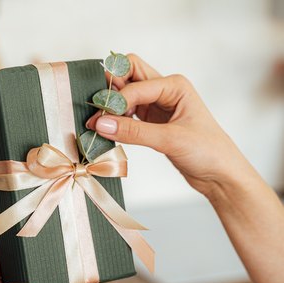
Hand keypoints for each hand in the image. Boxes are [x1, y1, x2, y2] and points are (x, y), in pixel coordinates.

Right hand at [86, 54, 254, 196]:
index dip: (115, 101)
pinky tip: (110, 130)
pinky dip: (117, 119)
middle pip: (129, 74)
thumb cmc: (208, 151)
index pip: (134, 85)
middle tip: (96, 108)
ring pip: (126, 93)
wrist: (220, 173)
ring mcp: (157, 105)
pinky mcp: (151, 122)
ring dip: (112, 104)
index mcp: (174, 85)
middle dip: (111, 87)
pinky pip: (128, 113)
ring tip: (99, 123)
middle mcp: (164, 90)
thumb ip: (134, 132)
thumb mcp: (171, 139)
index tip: (98, 120)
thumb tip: (101, 124)